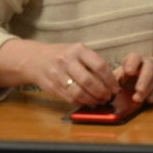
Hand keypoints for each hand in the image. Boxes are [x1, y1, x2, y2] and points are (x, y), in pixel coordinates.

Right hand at [0, 39, 117, 106]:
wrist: (36, 59)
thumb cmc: (64, 55)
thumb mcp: (78, 51)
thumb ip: (92, 62)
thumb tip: (111, 80)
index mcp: (78, 50)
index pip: (99, 65)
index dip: (110, 79)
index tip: (115, 88)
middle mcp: (67, 61)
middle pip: (88, 81)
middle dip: (102, 92)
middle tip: (109, 97)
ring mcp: (58, 75)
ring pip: (78, 92)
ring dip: (92, 100)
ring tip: (100, 101)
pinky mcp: (52, 87)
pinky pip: (69, 98)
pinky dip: (81, 102)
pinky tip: (88, 102)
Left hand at [113, 52, 152, 104]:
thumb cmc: (139, 73)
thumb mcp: (126, 73)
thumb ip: (115, 78)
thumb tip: (100, 87)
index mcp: (137, 61)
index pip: (135, 57)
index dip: (131, 63)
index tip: (128, 72)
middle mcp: (150, 65)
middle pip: (149, 68)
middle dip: (143, 80)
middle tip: (137, 90)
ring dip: (147, 90)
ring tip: (138, 99)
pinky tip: (148, 99)